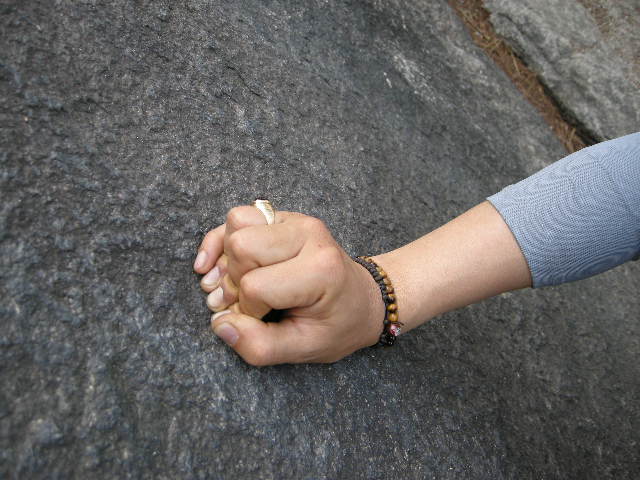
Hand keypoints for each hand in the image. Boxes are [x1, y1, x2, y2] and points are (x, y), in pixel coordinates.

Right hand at [193, 206, 384, 365]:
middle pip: (241, 245)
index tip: (262, 319)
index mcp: (321, 270)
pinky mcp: (283, 217)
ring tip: (237, 284)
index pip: (256, 285)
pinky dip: (219, 241)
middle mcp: (309, 236)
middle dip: (234, 280)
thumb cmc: (337, 325)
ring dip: (228, 259)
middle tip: (247, 301)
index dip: (247, 309)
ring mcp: (296, 221)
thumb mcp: (305, 349)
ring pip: (236, 223)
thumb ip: (260, 345)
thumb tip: (220, 324)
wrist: (361, 300)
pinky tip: (210, 266)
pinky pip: (238, 217)